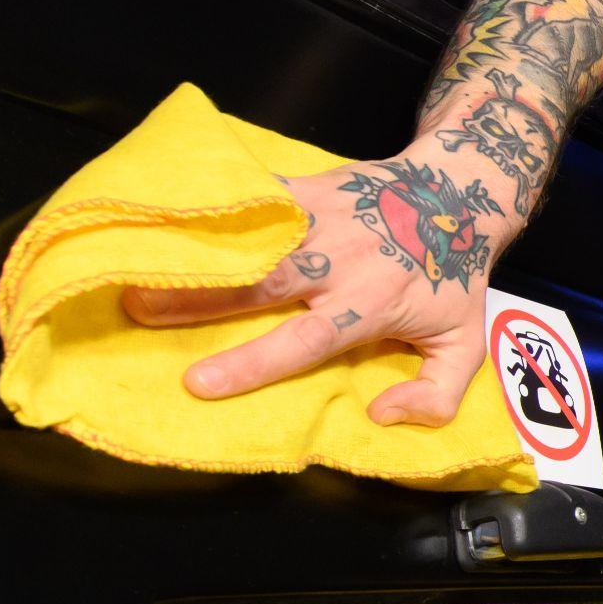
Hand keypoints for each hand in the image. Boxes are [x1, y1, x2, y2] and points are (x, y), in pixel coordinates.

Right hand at [121, 150, 525, 425]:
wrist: (459, 190)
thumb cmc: (453, 276)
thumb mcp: (465, 346)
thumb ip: (436, 396)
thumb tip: (381, 416)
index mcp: (367, 305)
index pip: (302, 342)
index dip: (251, 363)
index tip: (199, 383)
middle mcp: (337, 261)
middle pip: (260, 282)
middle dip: (197, 297)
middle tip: (137, 308)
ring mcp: (320, 218)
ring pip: (251, 237)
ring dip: (196, 248)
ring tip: (138, 259)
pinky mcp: (308, 187)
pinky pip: (256, 196)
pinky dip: (215, 203)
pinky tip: (168, 210)